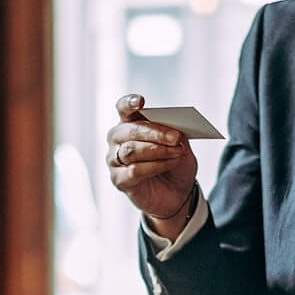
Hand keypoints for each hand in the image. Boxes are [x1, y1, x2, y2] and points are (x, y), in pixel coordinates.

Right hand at [107, 94, 200, 231]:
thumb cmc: (174, 163)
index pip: (123, 108)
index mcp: (130, 123)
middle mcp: (117, 139)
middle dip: (155, 133)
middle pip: (130, 131)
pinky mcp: (118, 179)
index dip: (129, 103)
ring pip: (131, 151)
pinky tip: (170, 164)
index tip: (140, 102)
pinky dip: (155, 166)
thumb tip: (174, 127)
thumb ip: (175, 133)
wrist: (177, 193)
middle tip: (175, 137)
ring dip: (158, 150)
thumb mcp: (181, 144)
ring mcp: (114, 159)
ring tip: (177, 152)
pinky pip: (134, 170)